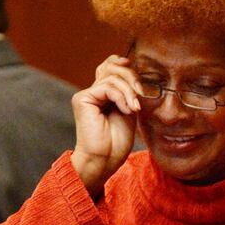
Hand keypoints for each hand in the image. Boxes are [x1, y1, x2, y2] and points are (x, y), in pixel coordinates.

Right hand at [70, 54, 141, 197]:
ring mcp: (87, 95)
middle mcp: (93, 92)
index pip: (110, 67)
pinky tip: (128, 110)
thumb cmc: (117, 142)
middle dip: (131, 77)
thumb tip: (136, 73)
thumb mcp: (130, 111)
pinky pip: (107, 87)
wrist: (104, 160)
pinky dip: (122, 97)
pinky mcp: (82, 99)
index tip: (138, 74)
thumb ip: (130, 93)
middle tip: (142, 93)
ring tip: (135, 109)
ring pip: (112, 77)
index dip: (123, 64)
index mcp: (103, 94)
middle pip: (111, 68)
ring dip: (129, 91)